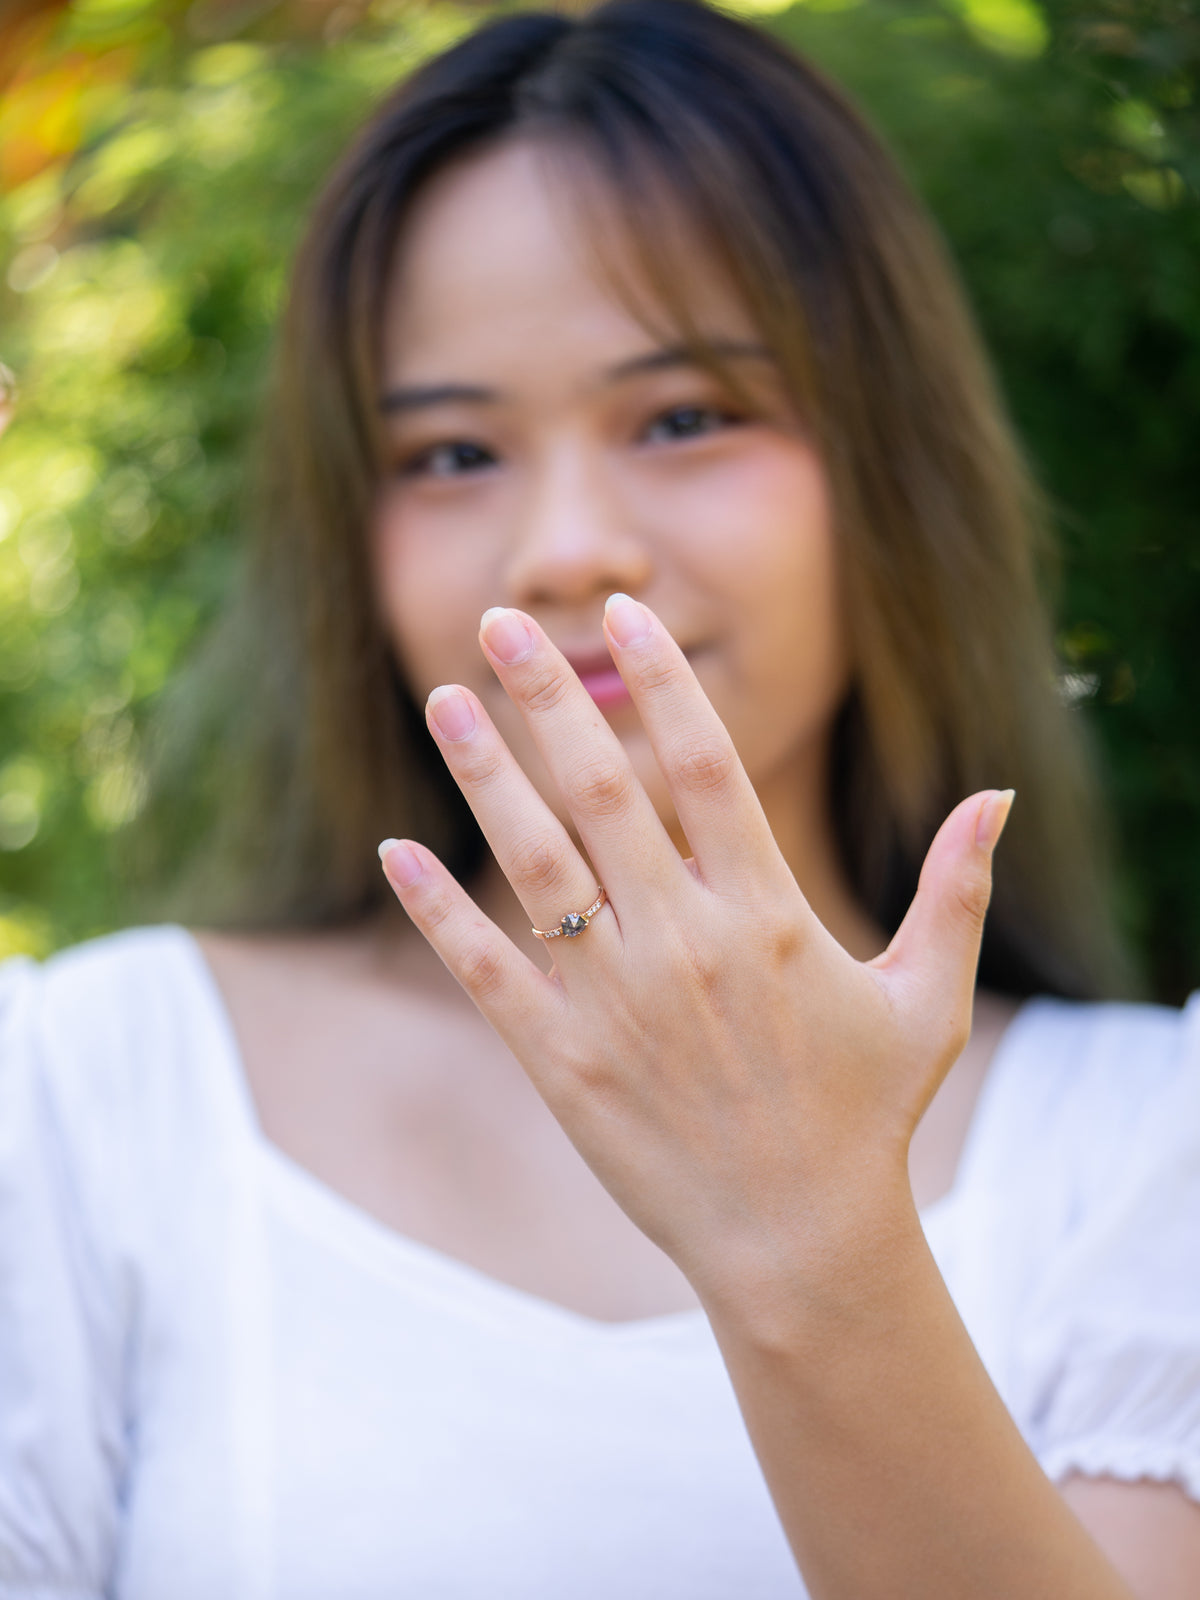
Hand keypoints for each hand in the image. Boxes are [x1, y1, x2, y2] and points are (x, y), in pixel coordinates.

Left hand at [379, 594, 1012, 1314]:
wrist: (799, 1246)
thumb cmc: (865, 1116)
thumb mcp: (928, 999)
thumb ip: (955, 890)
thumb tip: (998, 794)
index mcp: (768, 916)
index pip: (707, 766)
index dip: (662, 682)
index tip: (622, 614)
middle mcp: (685, 945)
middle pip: (602, 790)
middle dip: (547, 696)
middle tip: (498, 622)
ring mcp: (616, 1003)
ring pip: (534, 863)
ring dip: (484, 776)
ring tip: (440, 701)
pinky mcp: (563, 1062)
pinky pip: (488, 969)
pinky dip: (438, 909)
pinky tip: (395, 850)